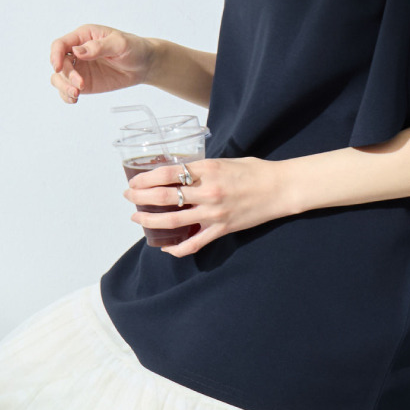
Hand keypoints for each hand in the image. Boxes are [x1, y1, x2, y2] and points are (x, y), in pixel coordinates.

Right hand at [50, 23, 157, 104]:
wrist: (145, 65)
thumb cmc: (134, 48)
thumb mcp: (120, 44)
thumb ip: (99, 46)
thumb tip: (77, 51)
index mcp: (84, 36)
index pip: (60, 44)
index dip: (55, 55)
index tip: (58, 67)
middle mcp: (78, 52)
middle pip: (59, 63)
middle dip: (66, 75)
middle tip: (80, 85)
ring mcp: (80, 68)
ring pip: (59, 77)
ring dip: (63, 87)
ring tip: (76, 94)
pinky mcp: (84, 82)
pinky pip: (68, 89)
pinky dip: (66, 95)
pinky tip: (74, 99)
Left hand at [122, 157, 296, 256]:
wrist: (280, 189)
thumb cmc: (255, 171)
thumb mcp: (225, 161)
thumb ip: (202, 168)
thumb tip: (180, 172)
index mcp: (208, 170)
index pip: (168, 174)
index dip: (146, 179)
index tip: (135, 181)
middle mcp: (208, 192)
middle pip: (164, 197)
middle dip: (141, 198)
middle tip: (130, 197)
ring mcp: (214, 213)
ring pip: (172, 221)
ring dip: (149, 220)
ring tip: (137, 218)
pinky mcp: (222, 229)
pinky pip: (193, 243)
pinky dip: (176, 248)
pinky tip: (165, 247)